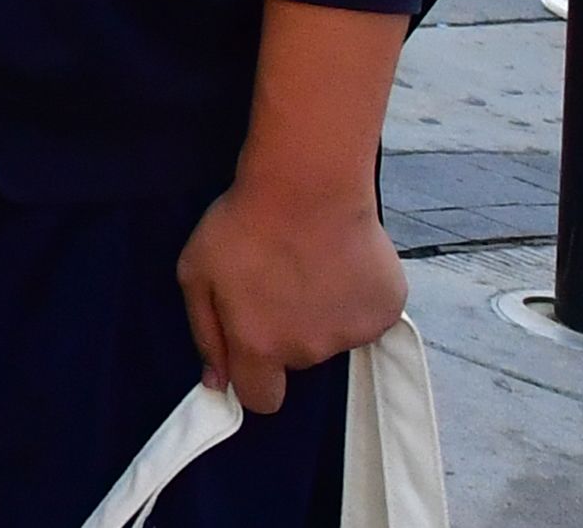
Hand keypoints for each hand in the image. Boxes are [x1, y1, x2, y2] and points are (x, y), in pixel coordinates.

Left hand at [176, 170, 405, 413]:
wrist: (307, 182)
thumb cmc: (243, 223)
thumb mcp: (196, 272)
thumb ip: (206, 333)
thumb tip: (218, 382)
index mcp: (260, 346)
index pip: (262, 400)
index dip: (256, 379)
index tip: (254, 351)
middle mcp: (308, 351)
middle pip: (296, 359)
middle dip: (286, 331)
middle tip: (279, 280)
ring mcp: (352, 333)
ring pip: (332, 335)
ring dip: (321, 311)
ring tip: (311, 263)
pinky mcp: (386, 311)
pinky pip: (366, 314)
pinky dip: (356, 296)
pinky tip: (342, 260)